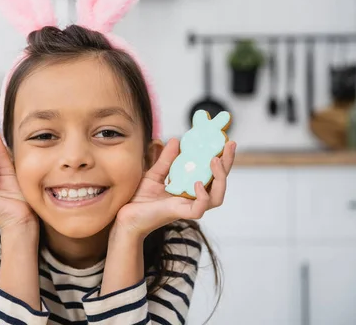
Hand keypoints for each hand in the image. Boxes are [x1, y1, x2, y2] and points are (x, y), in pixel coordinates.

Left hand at [116, 139, 235, 237]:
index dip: (222, 159)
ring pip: (217, 197)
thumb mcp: (154, 173)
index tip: (225, 141)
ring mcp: (188, 207)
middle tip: (229, 145)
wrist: (126, 216)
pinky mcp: (180, 214)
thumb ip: (166, 159)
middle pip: (220, 183)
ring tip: (215, 160)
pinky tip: (197, 183)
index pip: (212, 174)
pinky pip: (199, 208)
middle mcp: (193, 198)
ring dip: (220, 179)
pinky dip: (202, 196)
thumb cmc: (140, 199)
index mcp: (190, 188)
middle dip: (227, 164)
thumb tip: (175, 140)